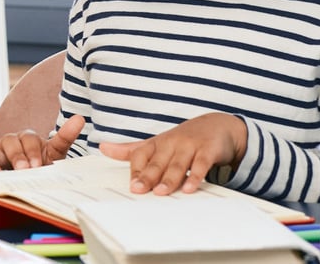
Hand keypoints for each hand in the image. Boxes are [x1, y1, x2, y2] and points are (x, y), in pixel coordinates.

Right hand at [0, 115, 85, 172]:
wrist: (29, 182)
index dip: (31, 150)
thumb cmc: (40, 167)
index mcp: (25, 140)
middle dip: (15, 156)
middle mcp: (6, 145)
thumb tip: (80, 119)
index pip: (27, 137)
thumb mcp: (54, 155)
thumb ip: (64, 137)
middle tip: (24, 171)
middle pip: (7, 141)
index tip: (38, 166)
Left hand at [98, 112, 246, 194]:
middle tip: (139, 190)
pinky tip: (190, 188)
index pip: (141, 155)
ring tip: (162, 193)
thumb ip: (130, 150)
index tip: (131, 186)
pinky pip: (201, 165)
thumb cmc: (181, 139)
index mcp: (156, 143)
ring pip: (178, 164)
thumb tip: (102, 148)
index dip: (136, 170)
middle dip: (148, 176)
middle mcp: (171, 143)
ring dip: (169, 178)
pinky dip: (196, 176)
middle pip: (157, 161)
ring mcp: (190, 146)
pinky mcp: (208, 150)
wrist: (217, 126)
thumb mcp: (155, 143)